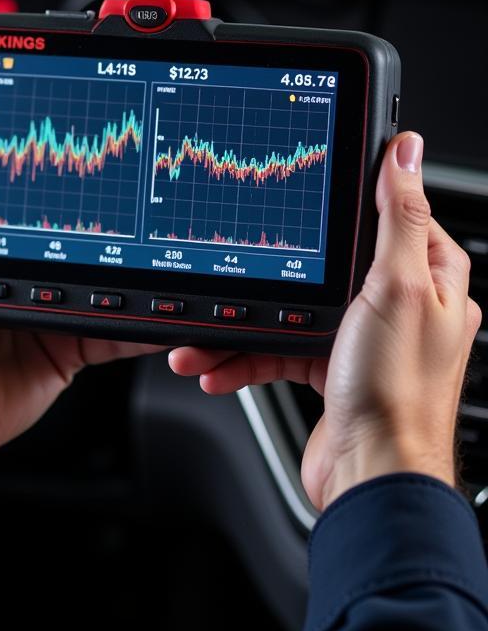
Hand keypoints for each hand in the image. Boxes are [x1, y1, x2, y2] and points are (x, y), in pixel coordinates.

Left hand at [0, 116, 161, 463]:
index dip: (62, 184)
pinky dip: (145, 328)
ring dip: (136, 277)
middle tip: (142, 201)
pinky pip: (116, 337)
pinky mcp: (71, 350)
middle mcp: (28, 277)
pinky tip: (166, 313)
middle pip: (83, 245)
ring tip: (162, 254)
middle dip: (114, 228)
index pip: (38, 207)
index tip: (90, 157)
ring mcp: (54, 312)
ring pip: (109, 288)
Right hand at [169, 132, 481, 511]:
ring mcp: (360, 343)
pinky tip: (215, 369)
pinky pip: (277, 353)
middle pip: (324, 270)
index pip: (393, 220)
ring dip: (243, 328)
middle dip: (270, 277)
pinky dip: (244, 361)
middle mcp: (398, 310)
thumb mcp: (395, 288)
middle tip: (235, 271)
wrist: (374, 478)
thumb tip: (405, 152)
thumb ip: (397, 218)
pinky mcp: (328, 373)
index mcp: (428, 282)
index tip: (310, 188)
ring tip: (201, 339)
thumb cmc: (398, 392)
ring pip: (291, 315)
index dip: (353, 203)